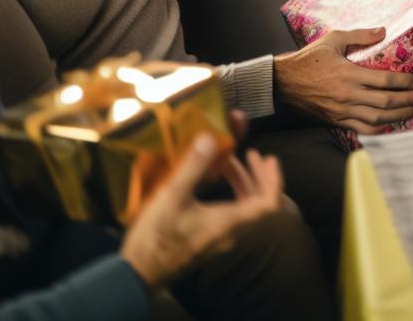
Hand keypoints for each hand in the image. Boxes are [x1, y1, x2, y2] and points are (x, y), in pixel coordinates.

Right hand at [118, 135, 284, 289]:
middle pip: (259, 203)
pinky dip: (231, 194)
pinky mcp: (210, 240)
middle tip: (249, 153)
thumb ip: (194, 167)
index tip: (269, 158)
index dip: (274, 179)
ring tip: (228, 162)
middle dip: (258, 176)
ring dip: (243, 183)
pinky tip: (213, 182)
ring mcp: (222, 238)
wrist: (138, 273)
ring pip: (245, 208)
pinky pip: (232, 214)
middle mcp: (232, 232)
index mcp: (230, 222)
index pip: (269, 203)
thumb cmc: (156, 236)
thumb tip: (210, 138)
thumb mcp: (172, 196)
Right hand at [274, 27, 412, 133]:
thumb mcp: (333, 40)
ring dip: (400, 115)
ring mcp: (343, 111)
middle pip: (387, 101)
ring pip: (378, 118)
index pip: (386, 80)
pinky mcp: (337, 121)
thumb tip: (383, 31)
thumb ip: (359, 35)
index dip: (406, 82)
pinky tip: (393, 124)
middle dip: (411, 99)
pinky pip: (363, 129)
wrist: (283, 82)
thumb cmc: (308, 59)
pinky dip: (381, 128)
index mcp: (349, 74)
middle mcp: (348, 95)